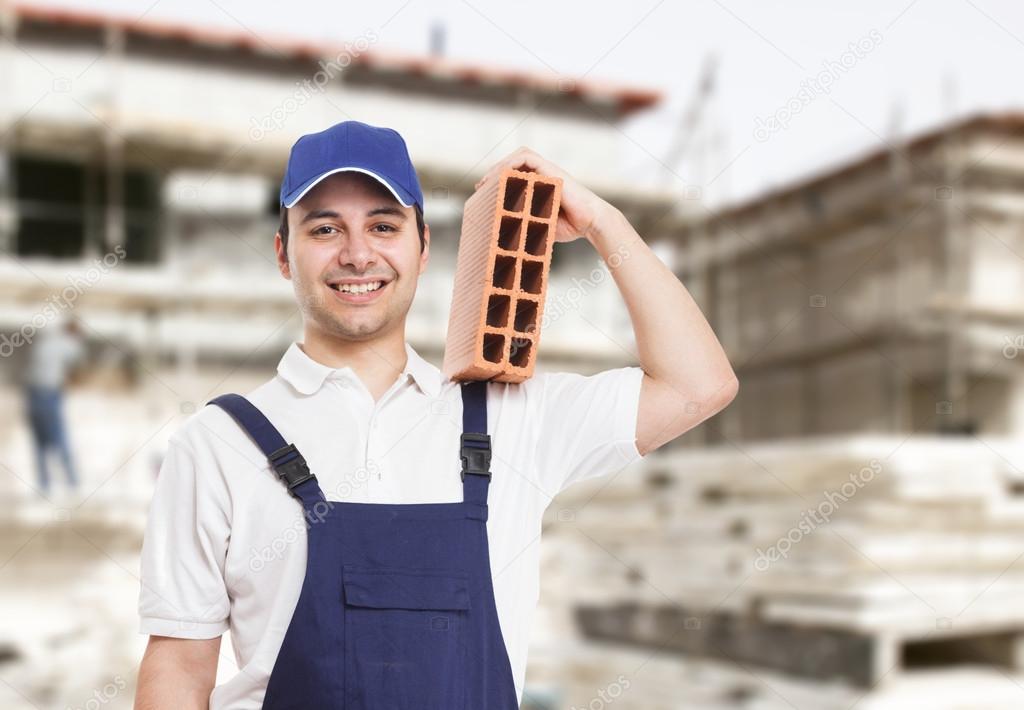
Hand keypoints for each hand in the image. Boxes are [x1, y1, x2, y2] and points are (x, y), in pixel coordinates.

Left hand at [474, 146, 615, 243]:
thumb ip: (527, 221)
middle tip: (481, 186)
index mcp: (541, 185)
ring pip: (520, 155)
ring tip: (488, 181)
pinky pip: (527, 158)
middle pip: (514, 162)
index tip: (483, 191)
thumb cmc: (571, 226)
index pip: (515, 174)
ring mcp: (548, 171)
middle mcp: (543, 174)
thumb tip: (505, 232)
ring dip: (501, 165)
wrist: (591, 223)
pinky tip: (501, 177)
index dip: (497, 179)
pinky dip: (511, 164)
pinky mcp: (551, 170)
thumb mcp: (541, 224)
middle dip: (495, 171)